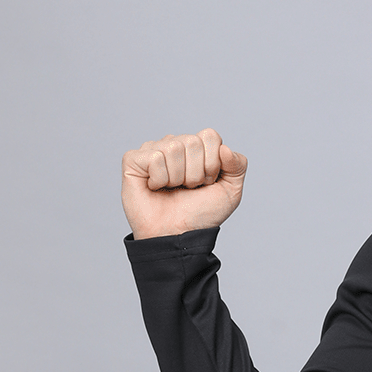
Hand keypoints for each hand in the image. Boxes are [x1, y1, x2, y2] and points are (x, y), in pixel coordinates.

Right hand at [121, 128, 246, 239]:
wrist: (179, 236)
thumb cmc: (200, 215)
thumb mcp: (231, 193)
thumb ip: (238, 166)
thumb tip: (224, 148)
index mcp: (196, 148)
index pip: (210, 136)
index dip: (212, 163)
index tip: (206, 183)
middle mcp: (174, 144)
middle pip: (192, 141)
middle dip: (196, 173)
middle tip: (188, 188)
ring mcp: (153, 150)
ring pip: (173, 148)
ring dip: (178, 178)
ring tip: (172, 189)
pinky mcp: (133, 159)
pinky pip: (154, 158)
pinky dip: (160, 179)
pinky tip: (155, 187)